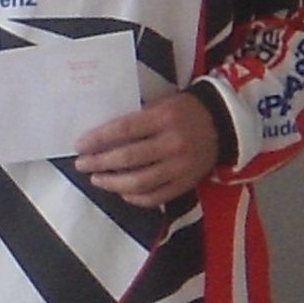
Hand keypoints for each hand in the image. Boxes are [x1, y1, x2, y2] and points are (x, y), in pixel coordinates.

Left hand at [71, 90, 222, 207]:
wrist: (224, 124)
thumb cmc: (184, 111)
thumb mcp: (161, 104)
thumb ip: (135, 119)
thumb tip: (99, 137)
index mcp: (165, 118)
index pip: (124, 130)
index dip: (98, 139)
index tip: (79, 145)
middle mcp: (173, 144)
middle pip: (128, 158)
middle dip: (99, 163)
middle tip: (82, 164)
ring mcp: (181, 167)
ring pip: (140, 182)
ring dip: (112, 183)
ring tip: (96, 179)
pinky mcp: (187, 183)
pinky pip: (157, 197)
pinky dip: (135, 198)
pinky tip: (122, 192)